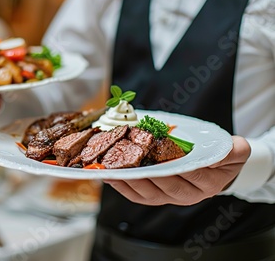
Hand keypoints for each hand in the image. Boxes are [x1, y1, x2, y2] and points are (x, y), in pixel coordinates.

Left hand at [104, 136, 250, 205]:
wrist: (216, 168)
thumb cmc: (221, 157)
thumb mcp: (235, 150)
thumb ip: (235, 150)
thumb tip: (226, 152)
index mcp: (208, 184)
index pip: (191, 177)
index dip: (175, 169)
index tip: (160, 158)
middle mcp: (188, 195)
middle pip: (165, 188)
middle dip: (146, 176)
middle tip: (129, 164)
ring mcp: (170, 197)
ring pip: (148, 195)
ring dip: (129, 182)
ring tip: (113, 169)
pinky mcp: (156, 196)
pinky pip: (138, 196)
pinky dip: (124, 187)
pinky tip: (111, 175)